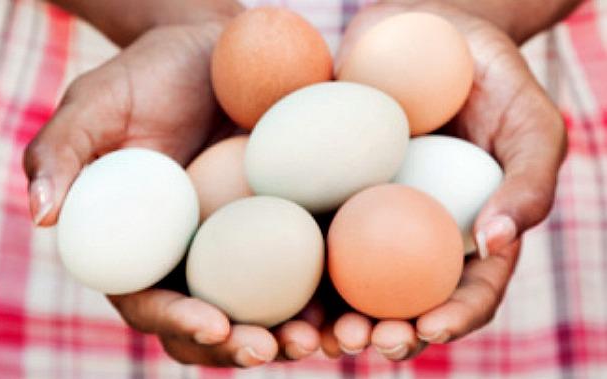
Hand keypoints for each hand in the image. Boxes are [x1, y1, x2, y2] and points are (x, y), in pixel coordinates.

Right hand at [23, 24, 319, 366]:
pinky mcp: (287, 220)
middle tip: (273, 347)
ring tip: (324, 338)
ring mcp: (243, 242)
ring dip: (292, 331)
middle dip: (242, 345)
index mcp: (141, 247)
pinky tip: (351, 297)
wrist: (208, 50)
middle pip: (215, 319)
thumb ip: (61, 156)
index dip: (178, 320)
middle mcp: (193, 255)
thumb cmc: (145, 76)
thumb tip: (43, 215)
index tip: (214, 324)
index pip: (151, 301)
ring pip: (266, 304)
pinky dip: (328, 287)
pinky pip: (309, 261)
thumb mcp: (93, 105)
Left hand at [321, 1, 566, 359]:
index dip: (451, 319)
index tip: (426, 328)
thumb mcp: (530, 122)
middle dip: (382, 331)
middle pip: (400, 300)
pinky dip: (289, 255)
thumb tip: (496, 243)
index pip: (467, 292)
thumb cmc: (491, 74)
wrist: (426, 26)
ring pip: (345, 277)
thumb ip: (528, 183)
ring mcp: (364, 212)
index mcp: (467, 232)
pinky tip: (271, 270)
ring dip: (329, 313)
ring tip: (312, 329)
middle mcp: (413, 232)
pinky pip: (304, 223)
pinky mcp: (323, 186)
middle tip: (361, 340)